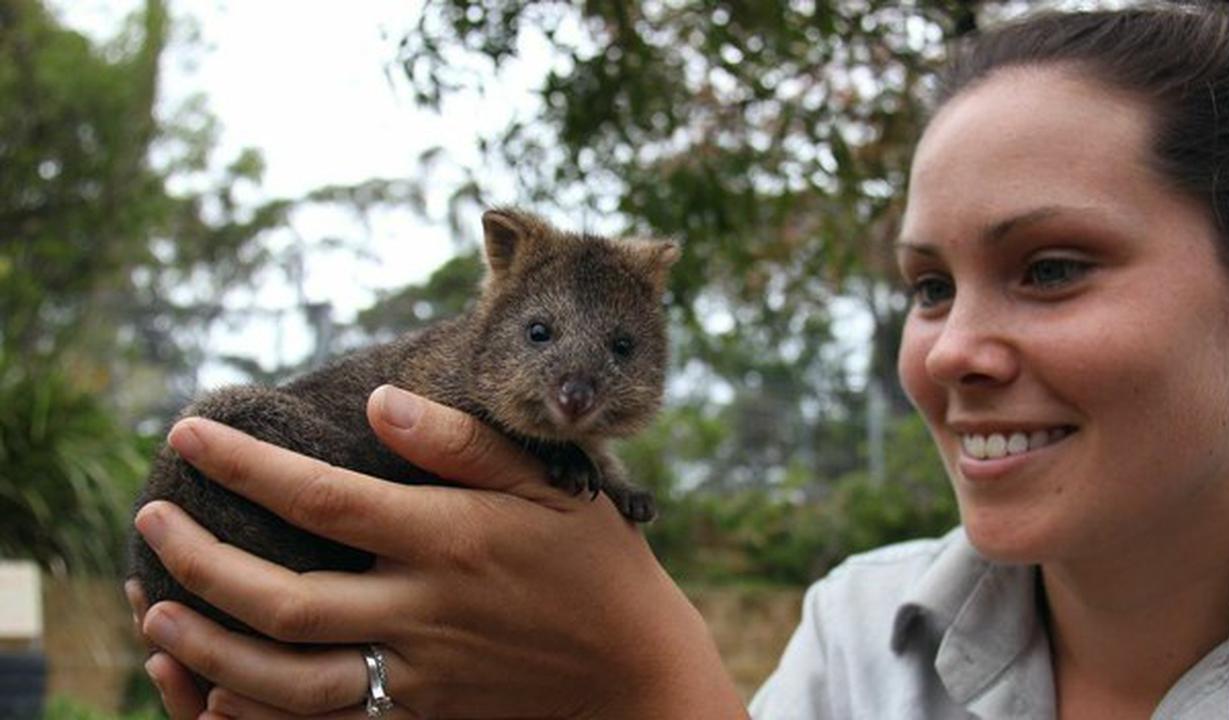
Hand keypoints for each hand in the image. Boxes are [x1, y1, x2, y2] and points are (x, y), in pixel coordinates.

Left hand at [132, 384, 744, 718]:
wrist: (634, 672)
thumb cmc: (595, 564)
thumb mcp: (548, 484)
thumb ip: (462, 444)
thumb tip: (380, 401)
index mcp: (449, 540)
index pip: (322, 497)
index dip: (244, 464)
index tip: (189, 432)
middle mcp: (422, 610)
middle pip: (282, 597)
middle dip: (199, 561)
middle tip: (148, 522)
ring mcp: (418, 673)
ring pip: (285, 677)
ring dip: (209, 645)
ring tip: (154, 612)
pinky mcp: (421, 717)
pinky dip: (258, 712)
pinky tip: (213, 688)